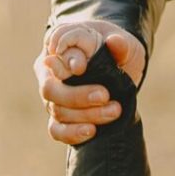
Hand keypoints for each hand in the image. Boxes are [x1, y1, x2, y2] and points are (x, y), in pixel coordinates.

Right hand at [34, 19, 147, 144]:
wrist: (122, 72)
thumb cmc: (118, 52)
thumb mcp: (125, 44)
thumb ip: (120, 44)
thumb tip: (114, 42)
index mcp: (60, 44)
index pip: (53, 48)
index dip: (65, 59)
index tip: (82, 67)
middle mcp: (50, 72)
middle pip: (49, 88)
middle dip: (77, 95)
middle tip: (105, 95)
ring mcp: (53, 97)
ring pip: (57, 110)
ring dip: (86, 115)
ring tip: (114, 111)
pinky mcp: (60, 118)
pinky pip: (56, 130)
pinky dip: (72, 133)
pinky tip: (92, 131)